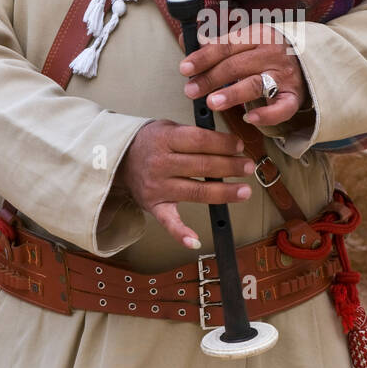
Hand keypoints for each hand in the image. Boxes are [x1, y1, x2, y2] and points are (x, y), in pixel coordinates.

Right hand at [114, 119, 255, 248]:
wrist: (118, 160)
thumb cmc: (150, 142)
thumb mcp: (167, 127)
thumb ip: (192, 134)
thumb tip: (227, 142)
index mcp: (164, 139)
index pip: (200, 141)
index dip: (223, 144)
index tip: (239, 146)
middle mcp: (160, 164)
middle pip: (202, 166)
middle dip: (230, 166)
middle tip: (248, 166)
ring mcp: (157, 187)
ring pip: (196, 191)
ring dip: (224, 193)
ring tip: (244, 191)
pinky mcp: (154, 206)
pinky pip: (169, 222)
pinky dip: (181, 233)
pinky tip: (195, 240)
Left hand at [177, 21, 310, 126]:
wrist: (308, 62)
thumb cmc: (268, 52)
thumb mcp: (246, 40)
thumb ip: (217, 43)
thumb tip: (185, 39)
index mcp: (258, 35)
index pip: (226, 46)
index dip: (204, 57)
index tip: (184, 69)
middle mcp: (272, 54)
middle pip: (237, 65)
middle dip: (211, 78)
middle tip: (190, 91)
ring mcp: (284, 76)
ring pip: (256, 84)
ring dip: (233, 94)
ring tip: (212, 103)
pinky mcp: (294, 97)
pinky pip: (282, 108)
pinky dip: (267, 115)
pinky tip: (250, 118)